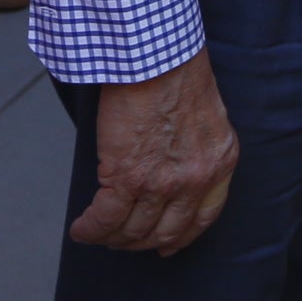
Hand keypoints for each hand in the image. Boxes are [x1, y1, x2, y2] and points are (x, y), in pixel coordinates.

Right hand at [71, 48, 238, 254]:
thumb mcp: (206, 117)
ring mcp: (162, 183)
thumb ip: (195, 148)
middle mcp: (195, 179)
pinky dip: (91, 229)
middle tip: (125, 239)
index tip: (168, 244)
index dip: (182, 236)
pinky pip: (106, 218)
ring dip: (112, 237)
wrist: (156, 56)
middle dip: (142, 241)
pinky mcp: (128, 177)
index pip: (204, 217)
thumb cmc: (175, 70)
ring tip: (98, 233)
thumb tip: (169, 166)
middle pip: (167, 230)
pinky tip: (82, 229)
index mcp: (219, 162)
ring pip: (134, 229)